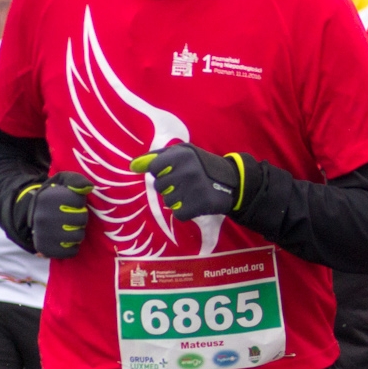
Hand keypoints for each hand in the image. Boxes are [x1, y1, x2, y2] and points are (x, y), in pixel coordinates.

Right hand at [27, 171, 92, 257]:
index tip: (72, 202)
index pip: (79, 201)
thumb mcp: (63, 181)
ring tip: (70, 227)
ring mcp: (43, 234)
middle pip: (81, 220)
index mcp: (48, 198)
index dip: (80, 202)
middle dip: (81, 217)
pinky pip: (70, 252)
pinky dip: (73, 247)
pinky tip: (68, 240)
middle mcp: (44, 217)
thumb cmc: (54, 195)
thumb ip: (76, 180)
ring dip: (78, 232)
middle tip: (73, 216)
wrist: (33, 213)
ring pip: (77, 236)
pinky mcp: (44, 249)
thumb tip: (88, 187)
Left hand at [131, 143, 246, 219]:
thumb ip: (156, 158)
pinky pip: (179, 214)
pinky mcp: (200, 204)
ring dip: (179, 200)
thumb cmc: (203, 165)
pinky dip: (187, 211)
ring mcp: (194, 187)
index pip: (154, 169)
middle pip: (160, 187)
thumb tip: (132, 166)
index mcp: (181, 154)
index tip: (177, 171)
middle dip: (172, 186)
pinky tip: (198, 203)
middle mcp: (186, 169)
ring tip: (194, 192)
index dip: (163, 172)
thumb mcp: (183, 153)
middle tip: (189, 182)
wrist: (235, 181)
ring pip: (168, 202)